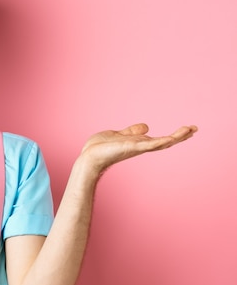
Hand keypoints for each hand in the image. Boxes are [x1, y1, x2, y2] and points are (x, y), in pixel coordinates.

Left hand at [79, 123, 197, 173]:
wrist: (89, 158)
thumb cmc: (100, 149)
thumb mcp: (119, 135)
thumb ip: (132, 132)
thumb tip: (146, 126)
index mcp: (138, 143)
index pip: (160, 139)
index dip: (173, 135)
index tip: (187, 129)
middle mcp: (140, 147)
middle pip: (165, 142)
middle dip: (180, 136)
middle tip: (195, 128)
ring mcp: (137, 148)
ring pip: (161, 143)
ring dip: (176, 137)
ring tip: (190, 130)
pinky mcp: (132, 148)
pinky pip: (149, 145)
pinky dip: (161, 142)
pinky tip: (171, 138)